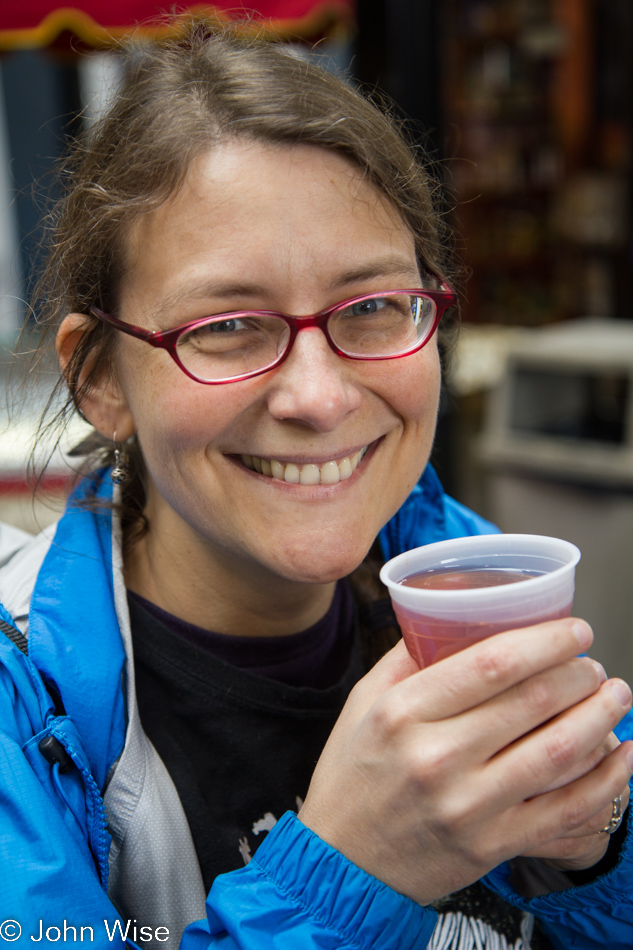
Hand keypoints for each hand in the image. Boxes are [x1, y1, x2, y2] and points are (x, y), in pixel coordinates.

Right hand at [298, 619, 632, 904]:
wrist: (343, 863)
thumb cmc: (352, 777)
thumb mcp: (363, 703)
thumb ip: (407, 658)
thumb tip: (452, 616)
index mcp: (404, 712)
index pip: (491, 663)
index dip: (545, 640)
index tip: (574, 630)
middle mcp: (437, 757)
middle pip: (532, 701)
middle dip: (579, 674)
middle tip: (593, 663)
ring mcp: (468, 806)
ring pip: (557, 752)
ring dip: (599, 717)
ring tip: (615, 697)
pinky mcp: (491, 845)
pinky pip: (564, 809)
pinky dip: (606, 780)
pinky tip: (624, 754)